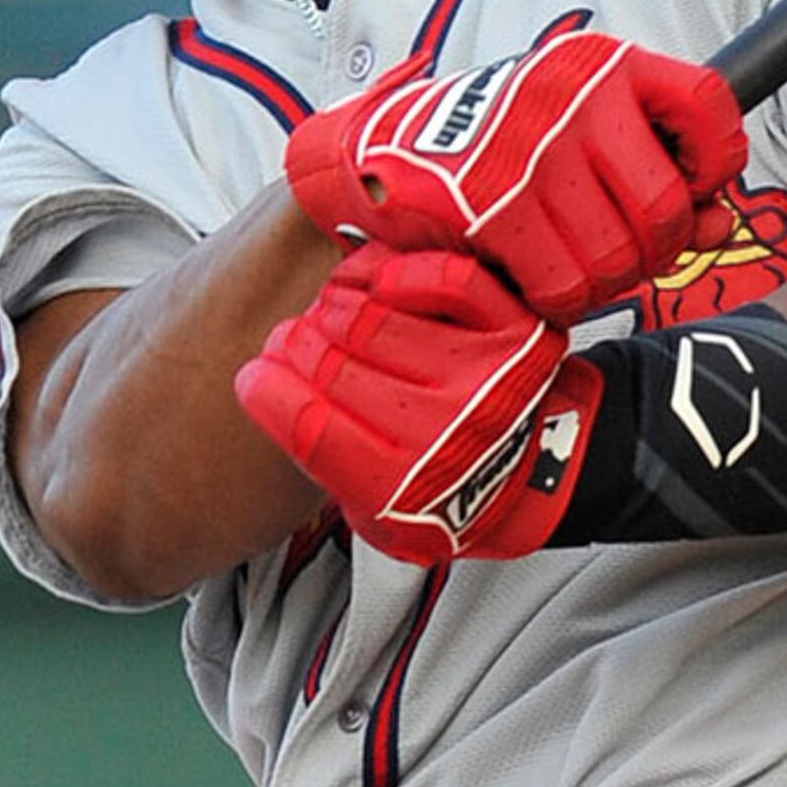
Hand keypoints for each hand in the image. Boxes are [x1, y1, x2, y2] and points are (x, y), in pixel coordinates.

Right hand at [232, 247, 592, 563]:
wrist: (532, 481)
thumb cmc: (439, 489)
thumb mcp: (368, 513)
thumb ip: (316, 457)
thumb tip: (260, 380)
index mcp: (402, 492)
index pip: (309, 426)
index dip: (264, 390)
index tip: (254, 376)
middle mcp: (448, 435)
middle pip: (332, 364)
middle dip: (295, 346)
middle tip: (293, 342)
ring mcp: (487, 378)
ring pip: (374, 316)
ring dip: (336, 305)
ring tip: (331, 314)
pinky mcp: (516, 332)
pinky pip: (444, 278)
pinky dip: (401, 273)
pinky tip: (382, 289)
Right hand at [281, 28, 747, 318]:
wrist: (379, 153)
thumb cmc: (497, 149)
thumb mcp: (581, 134)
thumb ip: (658, 173)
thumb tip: (719, 225)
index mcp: (603, 63)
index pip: (707, 107)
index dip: (716, 164)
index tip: (691, 193)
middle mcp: (573, 94)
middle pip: (667, 206)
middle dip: (652, 252)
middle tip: (617, 253)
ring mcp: (531, 148)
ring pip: (619, 256)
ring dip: (603, 283)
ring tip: (570, 264)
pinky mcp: (492, 203)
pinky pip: (565, 285)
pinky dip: (559, 301)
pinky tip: (535, 279)